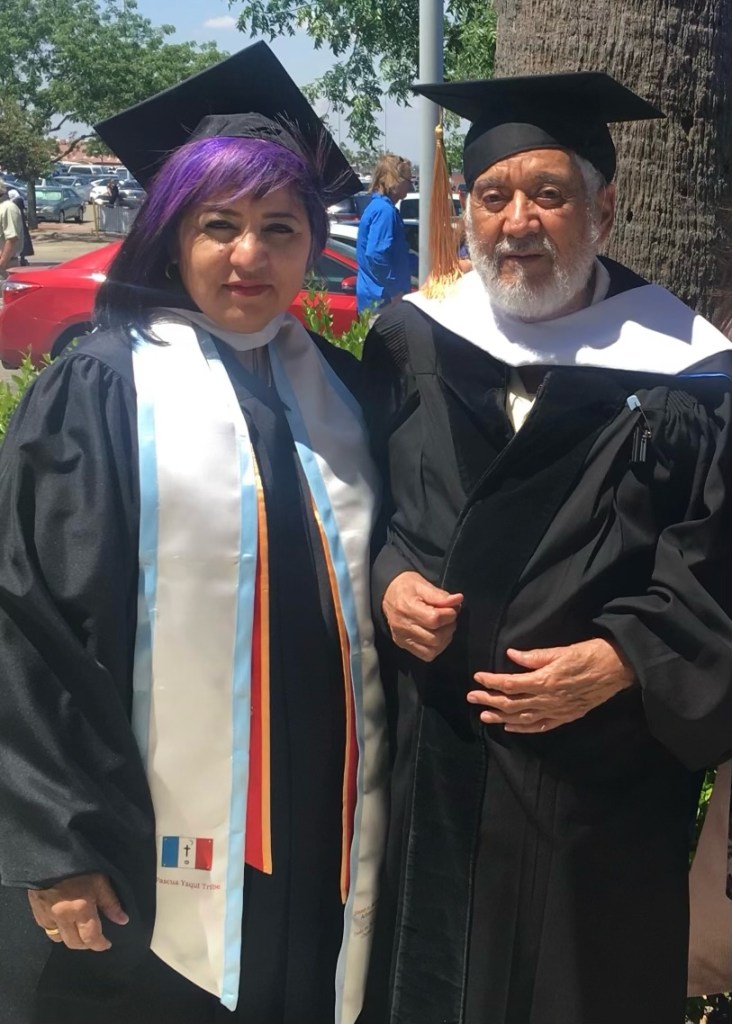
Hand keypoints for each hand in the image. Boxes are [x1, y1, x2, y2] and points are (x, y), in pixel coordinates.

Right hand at [28, 872, 128, 951]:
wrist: (49, 856)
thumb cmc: (79, 866)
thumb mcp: (100, 879)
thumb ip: (111, 902)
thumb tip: (122, 921)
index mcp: (81, 909)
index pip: (91, 938)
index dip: (100, 944)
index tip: (107, 944)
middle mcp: (63, 918)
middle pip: (75, 943)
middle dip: (87, 945)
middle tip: (95, 939)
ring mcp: (48, 917)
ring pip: (60, 939)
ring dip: (71, 939)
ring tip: (80, 931)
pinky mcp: (37, 914)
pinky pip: (48, 930)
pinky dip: (58, 931)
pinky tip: (64, 923)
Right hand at [382, 570, 462, 661]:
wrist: (388, 595)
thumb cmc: (405, 587)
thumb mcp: (421, 584)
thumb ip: (440, 594)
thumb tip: (458, 600)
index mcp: (406, 607)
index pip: (434, 619)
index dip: (449, 614)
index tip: (452, 608)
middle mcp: (403, 626)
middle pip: (435, 638)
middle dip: (449, 627)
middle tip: (449, 618)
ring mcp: (402, 638)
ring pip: (432, 650)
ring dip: (444, 639)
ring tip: (444, 626)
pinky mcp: (404, 644)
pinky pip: (426, 655)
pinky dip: (436, 648)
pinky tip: (437, 636)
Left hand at [468, 638, 633, 733]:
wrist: (618, 669)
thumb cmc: (590, 654)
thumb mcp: (561, 650)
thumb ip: (535, 656)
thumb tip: (511, 656)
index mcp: (546, 680)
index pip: (511, 684)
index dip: (492, 681)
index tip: (478, 677)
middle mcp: (548, 699)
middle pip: (512, 703)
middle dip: (490, 700)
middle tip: (471, 697)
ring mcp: (557, 710)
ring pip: (523, 718)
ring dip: (501, 717)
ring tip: (484, 715)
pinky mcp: (566, 716)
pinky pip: (541, 726)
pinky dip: (523, 728)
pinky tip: (510, 727)